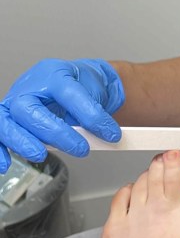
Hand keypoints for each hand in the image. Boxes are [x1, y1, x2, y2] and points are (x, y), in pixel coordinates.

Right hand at [0, 58, 124, 171]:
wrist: (77, 81)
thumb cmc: (82, 84)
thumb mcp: (96, 92)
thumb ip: (98, 112)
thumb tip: (107, 136)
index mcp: (54, 73)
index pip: (69, 94)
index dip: (91, 116)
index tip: (110, 133)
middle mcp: (30, 86)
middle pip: (28, 109)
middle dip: (54, 132)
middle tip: (80, 148)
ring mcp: (15, 101)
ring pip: (5, 121)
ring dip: (22, 142)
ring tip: (40, 155)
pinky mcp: (9, 118)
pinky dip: (0, 149)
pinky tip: (6, 164)